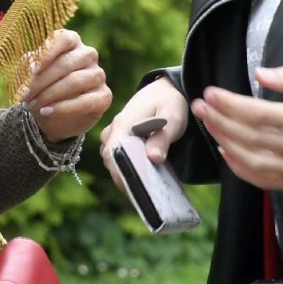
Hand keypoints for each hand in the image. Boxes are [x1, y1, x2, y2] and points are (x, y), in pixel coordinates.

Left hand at [19, 29, 110, 141]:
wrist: (53, 116)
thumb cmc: (42, 86)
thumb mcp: (31, 74)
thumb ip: (29, 67)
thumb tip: (31, 69)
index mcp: (71, 41)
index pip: (64, 39)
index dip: (47, 53)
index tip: (32, 71)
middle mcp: (88, 54)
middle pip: (66, 63)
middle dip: (42, 81)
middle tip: (24, 96)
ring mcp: (98, 74)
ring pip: (75, 81)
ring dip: (50, 94)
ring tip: (33, 104)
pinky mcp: (105, 96)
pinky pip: (86, 101)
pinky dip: (63, 108)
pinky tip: (46, 111)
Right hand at [99, 76, 189, 191]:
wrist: (165, 89)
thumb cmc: (170, 102)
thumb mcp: (172, 118)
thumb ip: (162, 138)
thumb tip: (153, 159)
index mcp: (124, 123)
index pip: (111, 152)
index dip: (119, 172)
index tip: (133, 189)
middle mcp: (115, 129)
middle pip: (110, 159)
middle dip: (124, 176)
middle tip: (143, 194)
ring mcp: (116, 133)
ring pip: (113, 158)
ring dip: (125, 171)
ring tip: (145, 187)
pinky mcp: (121, 137)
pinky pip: (118, 155)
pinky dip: (128, 165)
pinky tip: (144, 175)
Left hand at [191, 66, 282, 190]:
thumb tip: (260, 73)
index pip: (261, 115)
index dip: (231, 105)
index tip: (210, 93)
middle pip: (252, 138)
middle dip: (220, 121)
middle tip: (201, 106)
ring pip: (254, 162)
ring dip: (225, 143)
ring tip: (209, 124)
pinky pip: (265, 180)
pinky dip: (241, 168)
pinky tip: (226, 150)